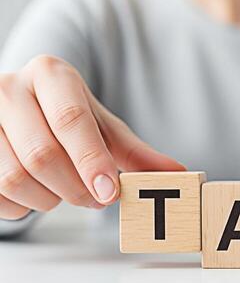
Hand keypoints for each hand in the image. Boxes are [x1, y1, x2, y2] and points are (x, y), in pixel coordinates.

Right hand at [0, 55, 184, 219]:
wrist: (23, 110)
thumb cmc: (68, 118)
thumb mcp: (104, 128)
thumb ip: (137, 153)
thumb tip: (179, 173)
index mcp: (51, 75)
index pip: (71, 120)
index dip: (92, 162)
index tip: (110, 193)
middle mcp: (9, 88)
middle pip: (41, 155)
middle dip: (76, 189)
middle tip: (97, 199)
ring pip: (13, 177)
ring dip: (48, 201)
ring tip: (65, 193)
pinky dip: (19, 207)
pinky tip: (35, 193)